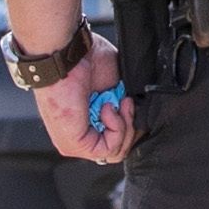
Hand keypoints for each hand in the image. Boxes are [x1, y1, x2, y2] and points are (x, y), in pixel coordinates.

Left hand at [30, 29, 136, 163]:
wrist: (68, 55)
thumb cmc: (85, 60)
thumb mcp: (114, 84)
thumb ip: (123, 103)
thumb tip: (139, 115)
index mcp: (90, 121)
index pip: (117, 139)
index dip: (131, 124)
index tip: (130, 102)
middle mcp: (82, 133)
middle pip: (119, 149)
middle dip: (131, 126)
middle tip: (126, 103)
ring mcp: (77, 141)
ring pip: (115, 152)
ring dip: (124, 125)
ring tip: (117, 103)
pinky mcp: (75, 143)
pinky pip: (108, 149)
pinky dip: (116, 127)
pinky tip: (107, 108)